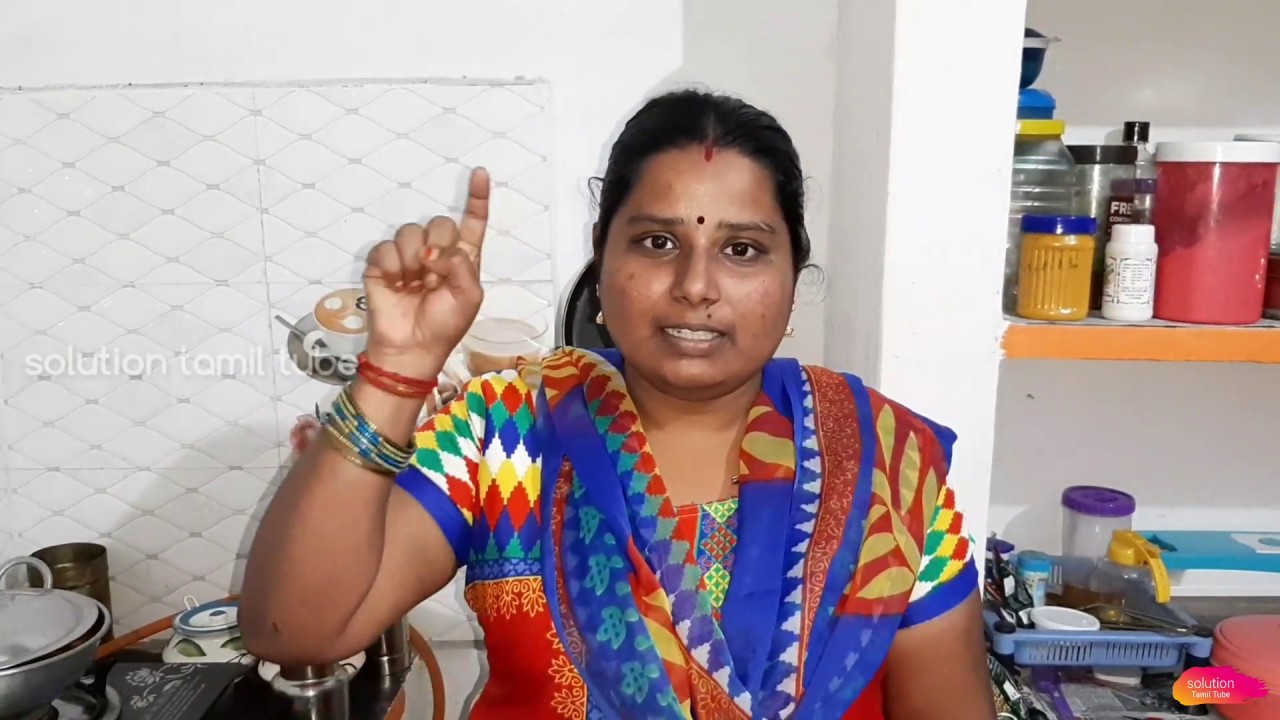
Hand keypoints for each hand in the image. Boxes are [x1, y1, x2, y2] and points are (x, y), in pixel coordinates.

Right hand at [362, 167, 489, 377]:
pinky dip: (392, 266)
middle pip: (439, 223)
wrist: (412, 348)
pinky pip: (386, 248)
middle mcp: (436, 252)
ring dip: (413, 260)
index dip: (476, 198)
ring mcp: (408, 257)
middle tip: (433, 276)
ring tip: (413, 285)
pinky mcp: (382, 263)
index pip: (472, 222)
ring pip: (410, 232)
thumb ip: (461, 263)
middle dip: (438, 246)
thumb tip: (433, 249)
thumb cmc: (444, 325)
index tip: (479, 173)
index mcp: (462, 259)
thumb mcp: (469, 296)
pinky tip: (395, 284)